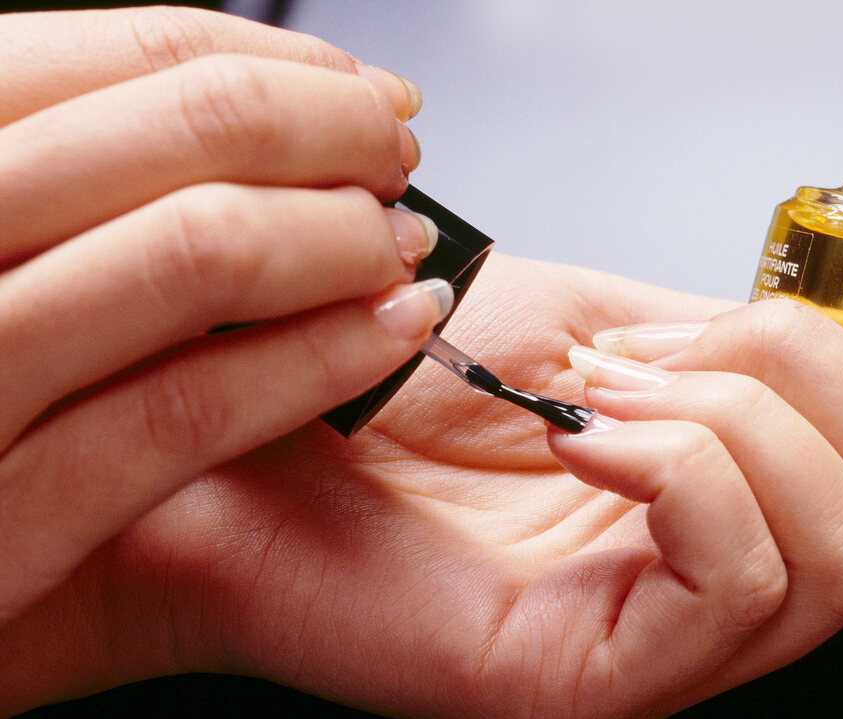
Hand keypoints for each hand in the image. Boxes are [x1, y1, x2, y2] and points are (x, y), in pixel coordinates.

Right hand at [0, 6, 441, 645]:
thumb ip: (86, 183)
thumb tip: (249, 115)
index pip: (127, 58)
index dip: (280, 70)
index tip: (361, 94)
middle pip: (190, 130)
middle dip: (336, 135)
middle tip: (394, 162)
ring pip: (201, 254)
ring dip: (343, 240)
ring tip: (400, 248)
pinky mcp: (6, 525)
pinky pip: (188, 412)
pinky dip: (319, 360)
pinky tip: (391, 334)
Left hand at [1, 253, 842, 716]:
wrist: (270, 426)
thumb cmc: (414, 378)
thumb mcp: (608, 323)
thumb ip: (744, 342)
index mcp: (750, 500)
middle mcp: (731, 588)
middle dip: (823, 383)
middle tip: (669, 350)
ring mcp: (672, 650)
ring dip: (739, 416)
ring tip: (603, 393)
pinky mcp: (599, 682)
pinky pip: (737, 581)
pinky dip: (684, 467)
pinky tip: (585, 432)